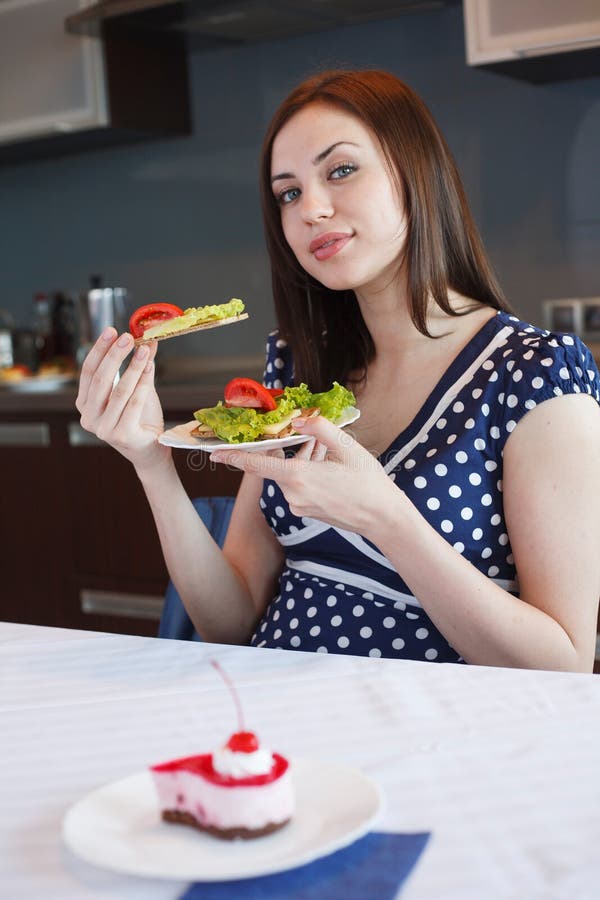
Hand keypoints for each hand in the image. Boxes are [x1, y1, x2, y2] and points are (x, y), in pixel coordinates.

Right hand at [76, 328, 168, 471]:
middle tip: (128, 337)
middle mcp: (89, 417)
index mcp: (85, 404)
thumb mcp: (135, 389)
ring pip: (119, 390)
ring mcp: (103, 428)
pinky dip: (144, 382)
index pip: (88, 372)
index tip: (111, 331)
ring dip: (133, 367)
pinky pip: (133, 402)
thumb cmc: (140, 419)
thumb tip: (146, 341)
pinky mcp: (121, 435)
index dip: (99, 350)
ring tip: (144, 350)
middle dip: (115, 354)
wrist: (151, 451)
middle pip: (100, 379)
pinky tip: (151, 368)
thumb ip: (137, 368)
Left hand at [210, 415, 400, 536]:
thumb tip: (300, 420)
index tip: (213, 452)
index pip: (257, 465)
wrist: (383, 518)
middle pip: (279, 465)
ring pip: (291, 475)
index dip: (234, 457)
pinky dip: (310, 475)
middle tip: (317, 443)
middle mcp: (293, 495)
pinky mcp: (307, 512)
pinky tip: (332, 471)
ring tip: (332, 458)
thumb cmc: (368, 482)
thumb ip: (320, 430)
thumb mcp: (347, 447)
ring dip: (304, 462)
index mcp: (299, 478)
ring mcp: (299, 506)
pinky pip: (300, 487)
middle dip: (292, 451)